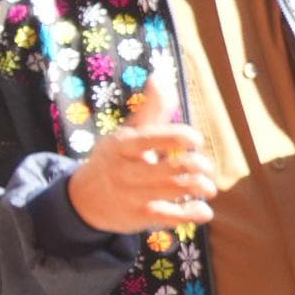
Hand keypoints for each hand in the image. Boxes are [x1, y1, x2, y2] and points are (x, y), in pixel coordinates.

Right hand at [65, 81, 218, 234]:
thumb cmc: (116, 158)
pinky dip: (192, 214)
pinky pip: (170, 218)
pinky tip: (203, 210)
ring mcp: (133, 196)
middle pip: (169, 168)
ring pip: (173, 191)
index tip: (196, 140)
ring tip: (208, 186)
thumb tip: (160, 76)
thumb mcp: (128, 132)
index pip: (151, 139)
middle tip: (206, 166)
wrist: (85, 199)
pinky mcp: (140, 218)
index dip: (179, 138)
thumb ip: (151, 108)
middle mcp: (126, 171)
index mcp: (123, 145)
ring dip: (199, 187)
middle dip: (196, 166)